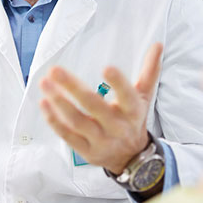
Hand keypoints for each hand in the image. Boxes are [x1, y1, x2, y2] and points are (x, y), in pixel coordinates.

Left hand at [40, 43, 163, 173]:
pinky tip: (44, 103)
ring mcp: (100, 140)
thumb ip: (149, 70)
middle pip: (94, 106)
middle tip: (56, 70)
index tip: (107, 68)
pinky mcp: (86, 151)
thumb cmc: (134, 120)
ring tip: (45, 83)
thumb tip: (158, 44)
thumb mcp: (144, 96)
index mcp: (132, 110)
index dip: (119, 83)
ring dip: (59, 102)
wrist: (132, 158)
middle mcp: (117, 126)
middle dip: (73, 87)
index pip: (127, 96)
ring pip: (77, 121)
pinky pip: (68, 135)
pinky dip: (54, 120)